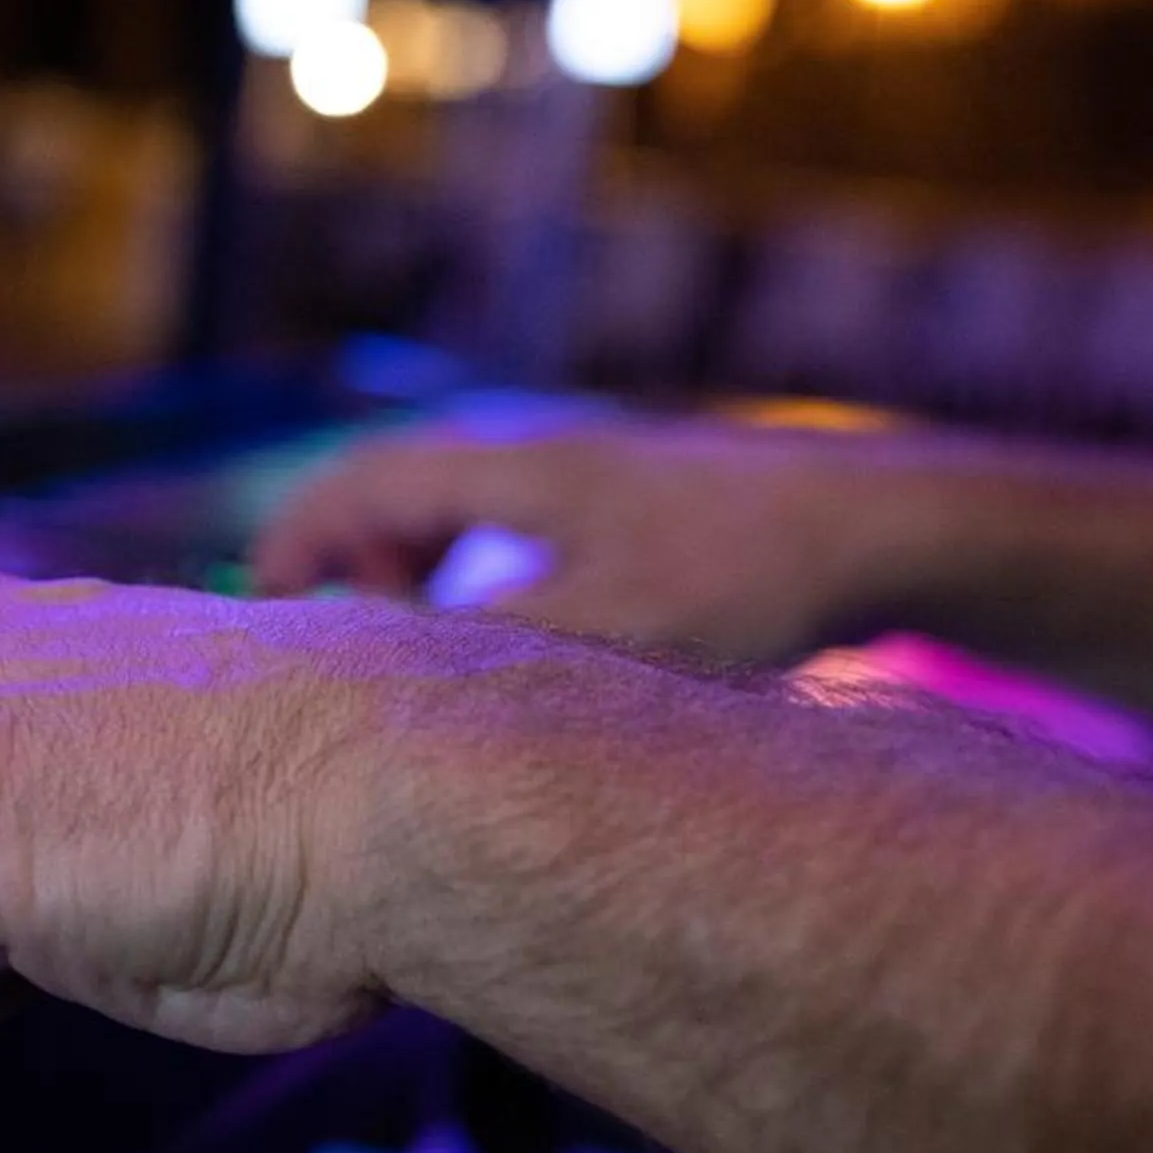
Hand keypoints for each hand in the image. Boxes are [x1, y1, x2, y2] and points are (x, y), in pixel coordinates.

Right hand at [250, 415, 964, 662]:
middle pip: (407, 488)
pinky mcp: (652, 510)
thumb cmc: (745, 575)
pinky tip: (524, 650)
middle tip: (328, 634)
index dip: (298, 539)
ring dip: (423, 572)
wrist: (888, 526)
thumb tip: (376, 694)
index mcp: (516, 469)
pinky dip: (490, 580)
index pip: (363, 482)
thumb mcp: (601, 634)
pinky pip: (529, 533)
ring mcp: (603, 479)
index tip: (263, 604)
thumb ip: (481, 660)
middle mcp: (549, 457)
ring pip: (472, 512)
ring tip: (413, 647)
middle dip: (351, 559)